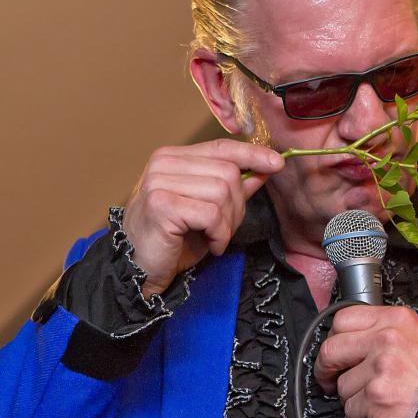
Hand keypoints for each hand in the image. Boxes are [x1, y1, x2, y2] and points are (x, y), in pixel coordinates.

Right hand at [122, 139, 283, 296]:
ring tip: (215, 238)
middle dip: (237, 205)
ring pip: (222, 192)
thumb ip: (234, 187)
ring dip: (227, 223)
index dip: (252, 154)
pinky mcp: (161, 204)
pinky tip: (210, 245)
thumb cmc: (173, 240)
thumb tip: (264, 169)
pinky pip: (211, 214)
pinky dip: (218, 234)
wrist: (140, 270)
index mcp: (174, 157)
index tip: (277, 163)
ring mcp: (159, 181)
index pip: (221, 147)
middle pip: (227, 172)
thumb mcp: (210, 210)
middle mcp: (164, 163)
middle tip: (224, 229)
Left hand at [314, 304, 417, 417]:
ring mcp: (380, 368)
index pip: (343, 319)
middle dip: (326, 370)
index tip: (336, 353)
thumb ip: (385, 331)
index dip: (334, 339)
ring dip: (352, 400)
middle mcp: (386, 339)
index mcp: (395, 319)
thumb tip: (350, 340)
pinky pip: (350, 412)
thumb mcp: (416, 336)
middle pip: (331, 350)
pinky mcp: (377, 398)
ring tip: (374, 403)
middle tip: (330, 381)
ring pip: (342, 386)